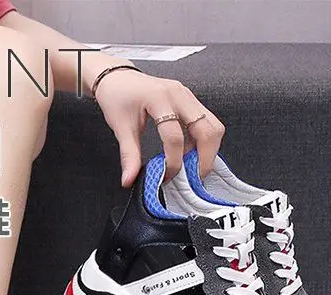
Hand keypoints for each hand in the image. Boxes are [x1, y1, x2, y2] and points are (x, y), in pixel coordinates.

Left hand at [94, 68, 224, 186]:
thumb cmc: (118, 98)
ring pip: (213, 125)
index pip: (174, 137)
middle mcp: (179, 94)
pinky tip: (188, 152)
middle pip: (207, 129)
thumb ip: (129, 155)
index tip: (166, 176)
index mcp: (159, 98)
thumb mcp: (121, 128)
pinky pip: (207, 122)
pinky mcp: (190, 99)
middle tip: (193, 178)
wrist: (118, 77)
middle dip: (204, 158)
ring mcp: (188, 95)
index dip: (173, 162)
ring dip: (207, 150)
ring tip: (192, 166)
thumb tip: (129, 180)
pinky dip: (203, 141)